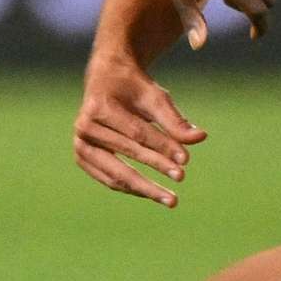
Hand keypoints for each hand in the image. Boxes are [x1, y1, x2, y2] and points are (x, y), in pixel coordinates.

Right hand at [73, 51, 206, 206]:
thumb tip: (201, 137)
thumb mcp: (154, 96)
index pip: (136, 133)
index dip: (162, 146)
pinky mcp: (82, 158)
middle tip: (181, 177)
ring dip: (145, 188)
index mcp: (98, 107)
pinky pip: (109, 179)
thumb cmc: (132, 87)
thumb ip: (174, 120)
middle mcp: (84, 127)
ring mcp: (80, 144)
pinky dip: (132, 188)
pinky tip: (153, 194)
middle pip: (127, 152)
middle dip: (157, 166)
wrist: (105, 80)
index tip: (186, 160)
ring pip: (116, 173)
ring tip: (170, 199)